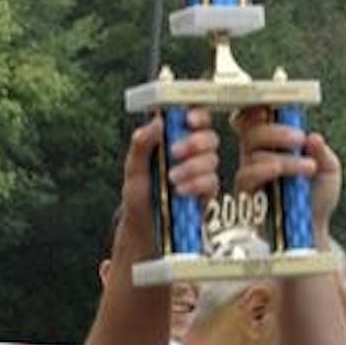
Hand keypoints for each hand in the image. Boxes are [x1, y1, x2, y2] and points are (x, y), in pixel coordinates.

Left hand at [118, 109, 220, 251]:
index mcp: (175, 141)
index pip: (195, 119)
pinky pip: (211, 182)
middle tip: (175, 152)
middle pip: (210, 137)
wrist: (145, 230)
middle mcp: (193, 154)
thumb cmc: (140, 196)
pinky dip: (196, 184)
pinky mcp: (208, 193)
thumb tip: (156, 122)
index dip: (198, 114)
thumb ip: (141, 145)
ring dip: (192, 167)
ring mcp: (202, 173)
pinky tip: (181, 191)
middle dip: (195, 142)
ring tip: (172, 179)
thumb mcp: (133, 169)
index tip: (189, 119)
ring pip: (212, 160)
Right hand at [232, 107, 339, 237]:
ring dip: (281, 155)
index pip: (257, 120)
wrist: (311, 232)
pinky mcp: (246, 193)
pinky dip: (266, 169)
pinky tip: (282, 170)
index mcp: (274, 145)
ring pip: (252, 152)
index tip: (271, 104)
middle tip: (300, 139)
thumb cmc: (316, 200)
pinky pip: (247, 175)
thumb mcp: (330, 172)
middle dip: (276, 130)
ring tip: (308, 167)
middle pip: (252, 131)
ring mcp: (251, 174)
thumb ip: (324, 153)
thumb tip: (314, 137)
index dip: (257, 108)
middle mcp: (258, 156)